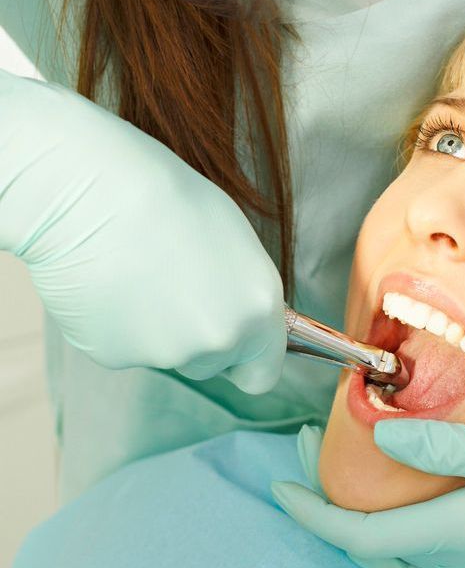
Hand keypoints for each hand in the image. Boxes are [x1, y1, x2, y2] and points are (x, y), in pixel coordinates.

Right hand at [0, 71, 285, 392]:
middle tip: (178, 285)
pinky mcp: (115, 356)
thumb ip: (243, 293)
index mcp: (257, 310)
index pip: (262, 373)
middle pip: (212, 364)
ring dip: (159, 329)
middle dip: (199, 336)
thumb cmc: (173, 199)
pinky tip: (111, 282)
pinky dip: (120, 325)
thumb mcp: (237, 245)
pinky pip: (125, 348)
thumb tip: (240, 315)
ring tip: (141, 274)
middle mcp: (217, 340)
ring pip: (167, 354)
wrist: (98, 194)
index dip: (247, 359)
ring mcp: (165, 353)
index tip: (236, 347)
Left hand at [272, 384, 464, 567]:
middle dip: (336, 520)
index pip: (369, 537)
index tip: (283, 486)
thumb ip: (450, 443)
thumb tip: (384, 432)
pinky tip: (416, 524)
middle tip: (310, 474)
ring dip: (369, 537)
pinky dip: (408, 550)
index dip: (319, 514)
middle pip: (383, 557)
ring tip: (350, 499)